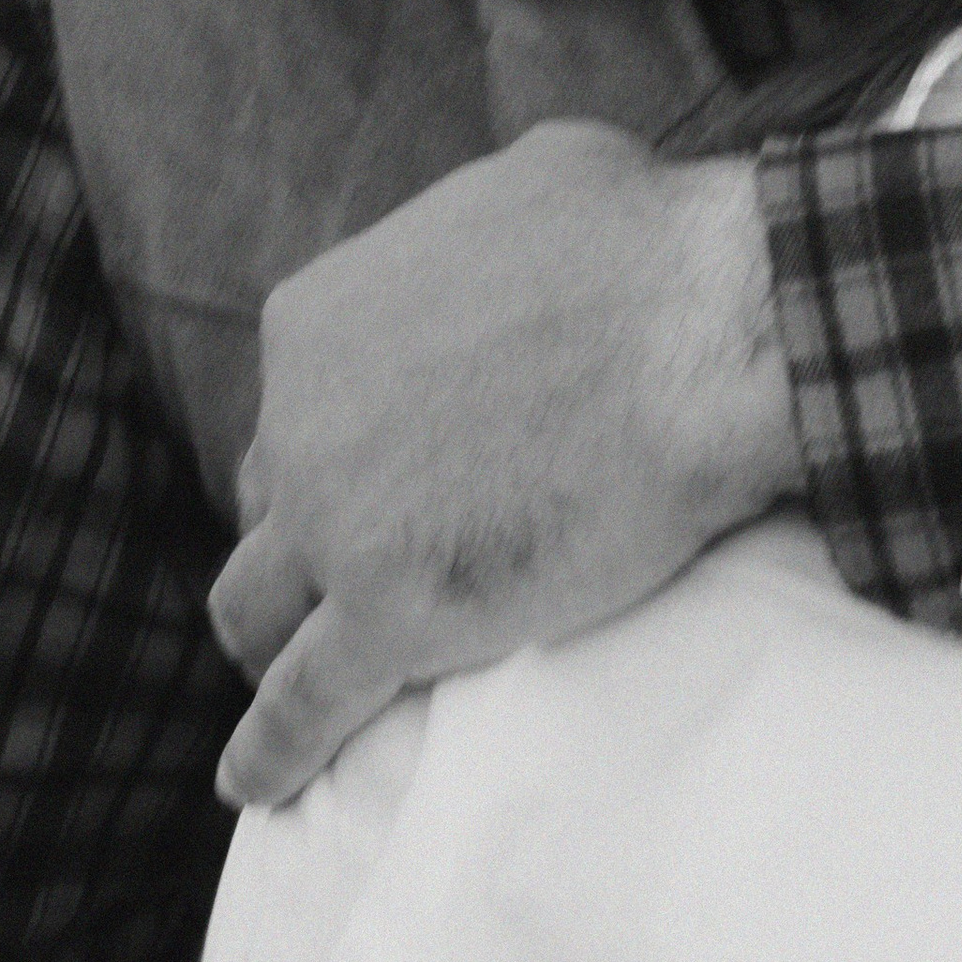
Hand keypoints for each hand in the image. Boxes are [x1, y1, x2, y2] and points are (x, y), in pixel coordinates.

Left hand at [206, 126, 800, 807]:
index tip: (390, 464)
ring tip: (293, 669)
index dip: (343, 436)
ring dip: (271, 635)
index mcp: (316, 320)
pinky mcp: (391, 615)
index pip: (300, 396)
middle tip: (362, 561)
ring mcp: (336, 525)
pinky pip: (305, 702)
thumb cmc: (645, 244)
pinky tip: (255, 784)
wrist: (707, 331)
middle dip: (307, 529)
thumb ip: (487, 217)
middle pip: (271, 498)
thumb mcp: (537, 176)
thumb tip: (526, 219)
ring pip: (254, 603)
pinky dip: (271, 750)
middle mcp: (301, 420)